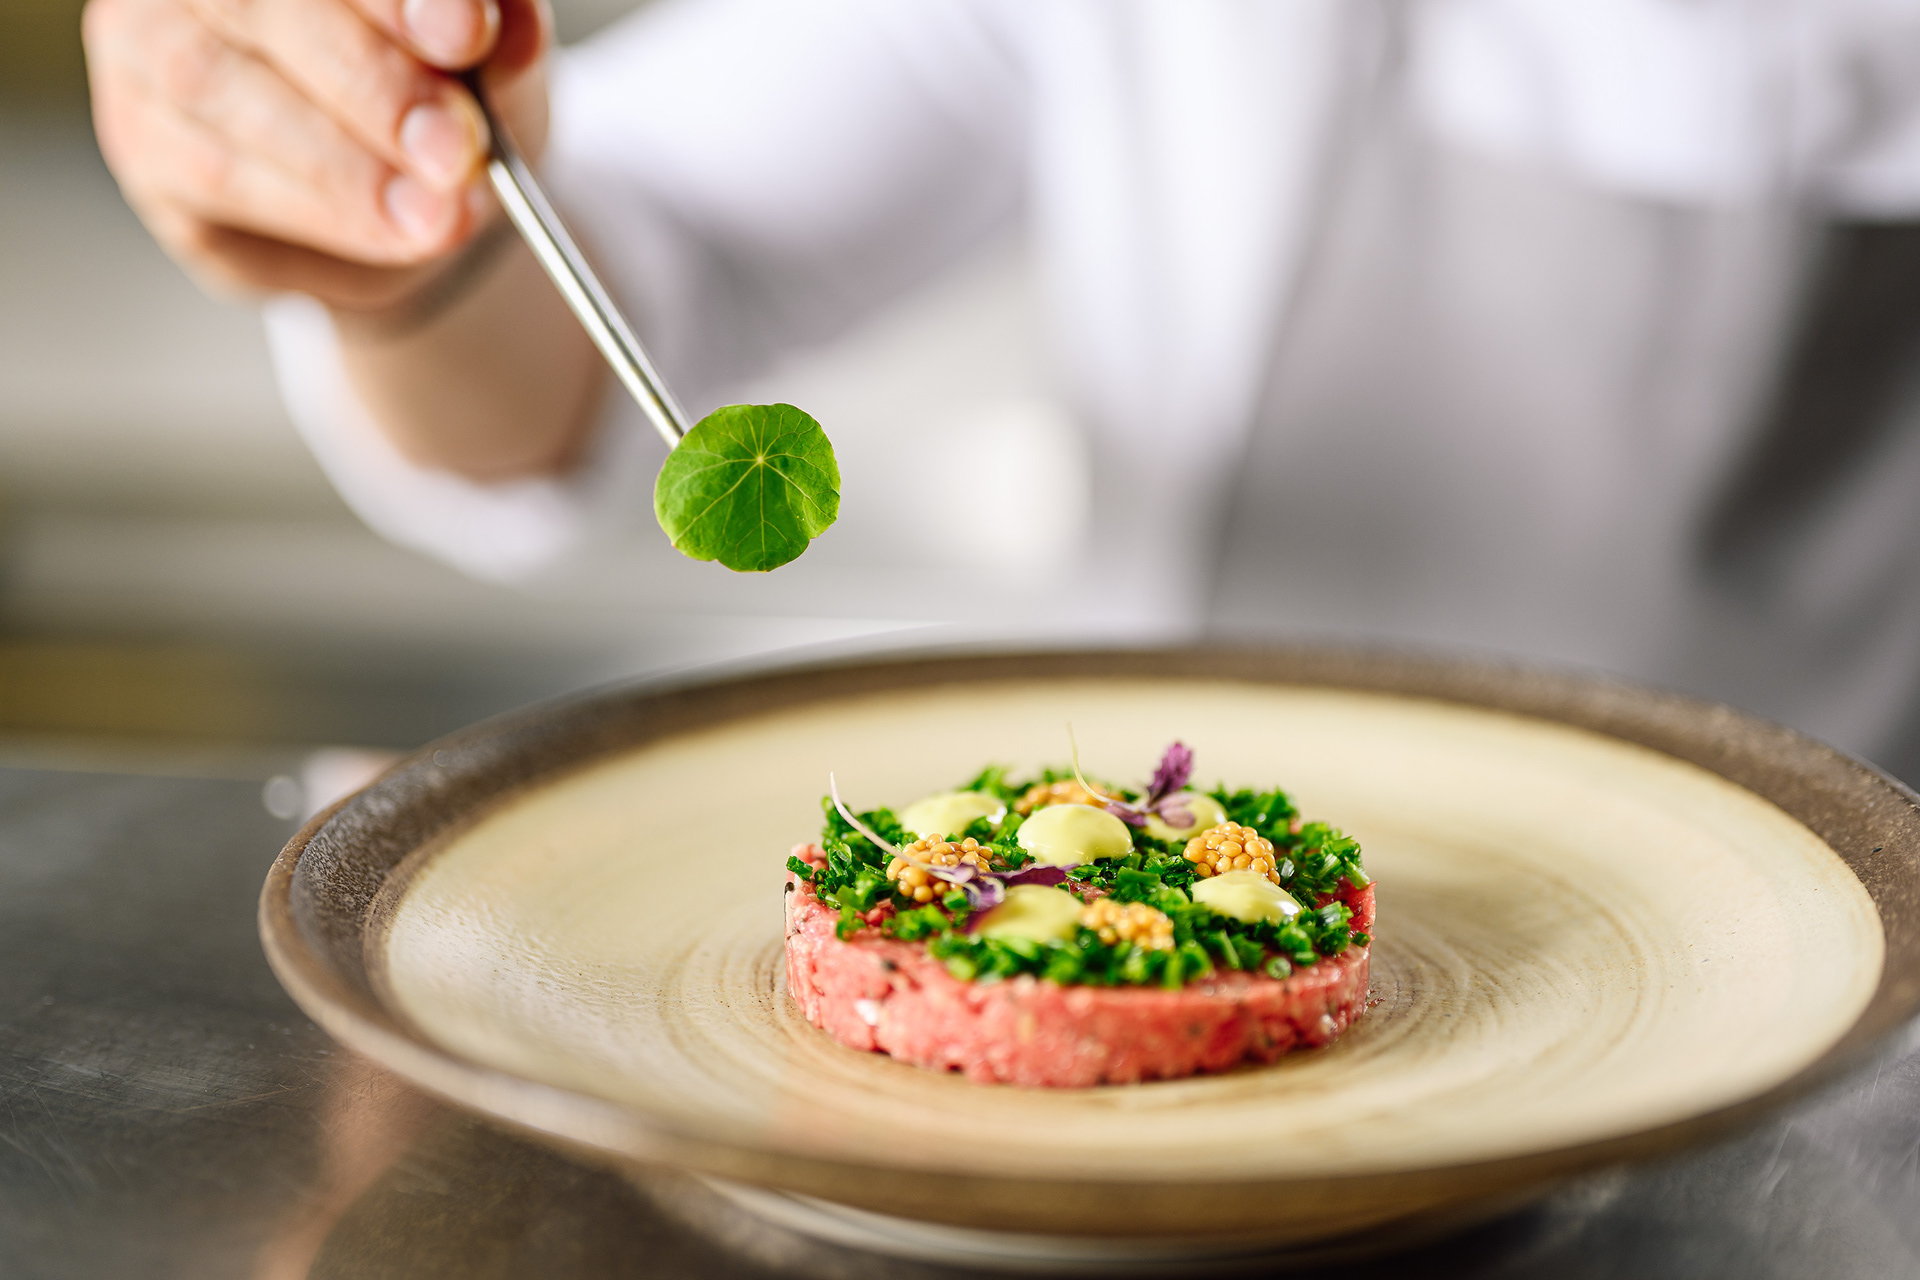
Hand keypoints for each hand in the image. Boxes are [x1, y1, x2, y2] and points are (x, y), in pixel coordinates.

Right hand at [83, 0, 551, 313]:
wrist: (401, 187)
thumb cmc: (434, 89)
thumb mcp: (488, 56)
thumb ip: (496, 34)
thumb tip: (502, 29)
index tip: (467, 33)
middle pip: (255, 2)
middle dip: (370, 81)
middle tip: (455, 150)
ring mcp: (149, 44)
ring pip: (220, 87)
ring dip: (345, 165)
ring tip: (438, 216)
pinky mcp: (145, 141)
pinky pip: (216, 173)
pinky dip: (320, 209)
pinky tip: (392, 231)